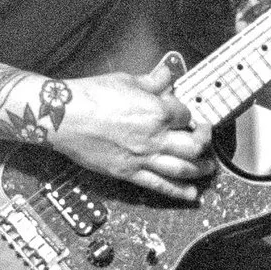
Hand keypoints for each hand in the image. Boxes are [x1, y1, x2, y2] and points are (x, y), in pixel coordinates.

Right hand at [56, 59, 210, 202]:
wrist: (63, 117)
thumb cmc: (89, 97)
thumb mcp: (125, 80)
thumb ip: (151, 81)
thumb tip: (165, 75)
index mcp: (157, 111)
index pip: (185, 114)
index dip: (188, 113)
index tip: (186, 114)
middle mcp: (154, 137)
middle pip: (194, 145)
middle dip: (205, 142)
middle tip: (206, 139)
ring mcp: (142, 157)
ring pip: (183, 168)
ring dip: (200, 170)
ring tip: (208, 169)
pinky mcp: (128, 172)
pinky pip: (159, 186)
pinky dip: (178, 192)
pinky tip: (191, 195)